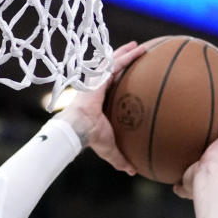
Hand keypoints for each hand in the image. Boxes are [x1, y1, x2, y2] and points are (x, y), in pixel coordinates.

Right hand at [53, 41, 146, 173]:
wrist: (78, 129)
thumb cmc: (90, 138)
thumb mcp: (109, 148)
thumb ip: (121, 158)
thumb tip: (132, 171)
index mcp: (98, 102)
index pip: (109, 88)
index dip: (118, 81)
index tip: (129, 77)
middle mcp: (96, 89)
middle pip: (111, 71)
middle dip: (122, 61)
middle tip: (135, 54)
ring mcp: (96, 82)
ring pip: (113, 62)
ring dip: (126, 53)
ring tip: (138, 46)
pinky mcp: (98, 78)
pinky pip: (115, 63)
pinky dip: (127, 55)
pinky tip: (139, 49)